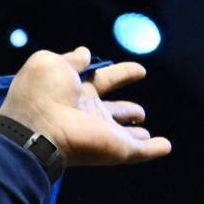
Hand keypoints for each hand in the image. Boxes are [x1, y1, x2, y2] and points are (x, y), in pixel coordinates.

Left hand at [0, 46, 168, 166]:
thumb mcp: (51, 64)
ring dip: (137, 133)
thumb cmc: (42, 94)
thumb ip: (71, 59)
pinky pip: (139, 151)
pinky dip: (155, 149)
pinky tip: (165, 147)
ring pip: (124, 134)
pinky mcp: (116, 149)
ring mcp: (102, 133)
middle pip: (114, 110)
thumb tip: (84, 52)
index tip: (139, 70)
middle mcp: (89, 114)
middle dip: (128, 109)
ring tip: (146, 131)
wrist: (38, 127)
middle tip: (141, 110)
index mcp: (73, 92)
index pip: (100, 80)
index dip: (120, 74)